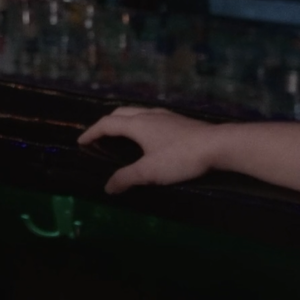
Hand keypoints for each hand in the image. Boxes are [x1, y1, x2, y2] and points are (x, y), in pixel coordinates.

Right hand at [77, 107, 220, 193]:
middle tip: (98, 136)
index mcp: (137, 125)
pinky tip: (149, 134)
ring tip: (121, 134)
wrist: (218, 145)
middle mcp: (149, 115)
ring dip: (124, 121)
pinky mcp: (179, 121)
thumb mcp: (150, 172)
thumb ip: (126, 178)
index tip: (81, 141)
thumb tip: (107, 187)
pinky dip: (140, 123)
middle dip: (106, 123)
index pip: (107, 124)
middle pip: (121, 113)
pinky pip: (151, 116)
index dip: (92, 132)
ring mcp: (165, 116)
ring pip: (137, 112)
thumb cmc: (180, 157)